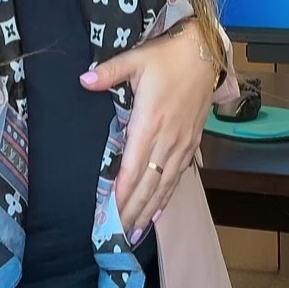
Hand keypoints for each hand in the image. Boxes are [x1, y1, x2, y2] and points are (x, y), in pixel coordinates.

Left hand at [80, 22, 216, 241]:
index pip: (133, 165)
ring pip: (164, 184)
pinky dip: (167, 196)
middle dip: (133, 209)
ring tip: (135, 231)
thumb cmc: (168, 56)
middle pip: (148, 183)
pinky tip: (157, 211)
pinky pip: (178, 176)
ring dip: (149, 208)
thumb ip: (108, 73)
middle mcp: (167, 138)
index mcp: (150, 121)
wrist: (205, 54)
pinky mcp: (192, 142)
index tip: (110, 212)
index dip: (122, 191)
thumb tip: (83, 81)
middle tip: (118, 234)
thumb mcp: (136, 59)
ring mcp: (182, 143)